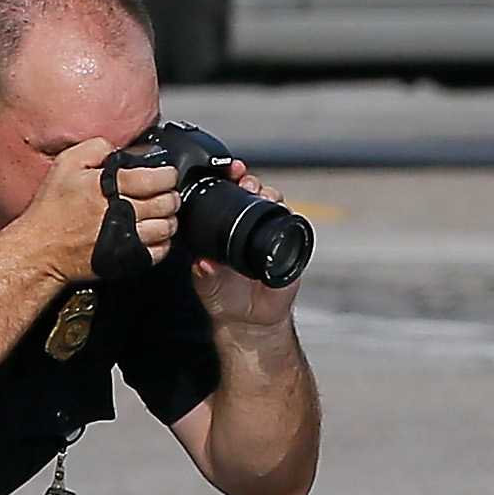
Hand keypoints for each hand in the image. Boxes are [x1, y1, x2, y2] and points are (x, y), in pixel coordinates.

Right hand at [2, 139, 180, 286]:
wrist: (41, 249)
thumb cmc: (51, 209)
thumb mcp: (65, 165)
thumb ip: (95, 148)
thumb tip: (121, 149)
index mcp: (110, 187)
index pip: (156, 179)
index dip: (168, 174)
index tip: (167, 174)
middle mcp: (122, 213)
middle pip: (167, 203)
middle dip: (171, 195)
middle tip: (165, 192)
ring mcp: (127, 239)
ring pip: (167, 227)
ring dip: (169, 218)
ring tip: (161, 213)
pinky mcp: (128, 259)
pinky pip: (160, 251)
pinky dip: (163, 241)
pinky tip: (153, 233)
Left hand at [189, 160, 301, 335]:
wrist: (250, 320)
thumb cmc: (224, 298)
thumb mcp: (207, 285)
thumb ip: (204, 274)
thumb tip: (203, 262)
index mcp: (222, 230)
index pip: (225, 199)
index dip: (227, 184)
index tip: (227, 175)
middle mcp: (245, 228)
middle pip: (252, 194)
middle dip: (251, 182)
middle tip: (246, 182)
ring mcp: (267, 234)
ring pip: (273, 204)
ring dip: (270, 194)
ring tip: (264, 194)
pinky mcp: (287, 246)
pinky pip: (290, 225)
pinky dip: (288, 215)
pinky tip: (283, 211)